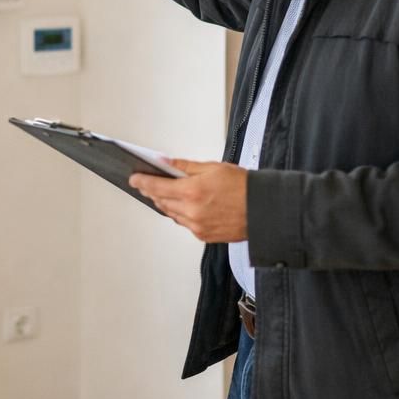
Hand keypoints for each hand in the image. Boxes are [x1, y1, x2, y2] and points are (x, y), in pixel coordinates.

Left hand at [129, 160, 247, 241]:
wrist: (265, 210)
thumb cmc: (244, 186)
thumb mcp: (213, 167)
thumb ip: (185, 167)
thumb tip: (166, 163)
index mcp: (192, 192)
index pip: (156, 187)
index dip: (142, 182)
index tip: (134, 178)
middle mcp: (192, 212)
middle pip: (161, 201)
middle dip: (152, 192)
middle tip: (146, 183)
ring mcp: (197, 226)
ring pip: (171, 214)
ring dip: (165, 203)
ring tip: (163, 193)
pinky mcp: (204, 236)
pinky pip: (184, 223)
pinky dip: (180, 213)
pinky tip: (182, 205)